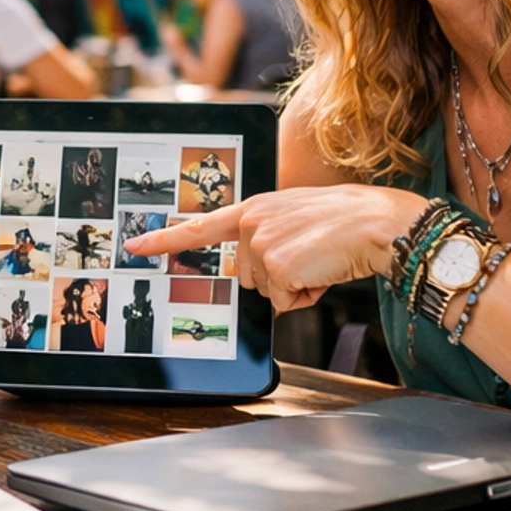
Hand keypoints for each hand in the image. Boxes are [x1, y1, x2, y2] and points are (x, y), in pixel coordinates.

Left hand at [127, 186, 429, 310]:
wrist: (377, 223)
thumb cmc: (344, 221)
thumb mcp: (294, 216)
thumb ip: (266, 232)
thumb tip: (261, 268)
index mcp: (252, 208)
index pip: (198, 227)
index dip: (163, 240)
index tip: (134, 246)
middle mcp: (251, 223)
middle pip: (246, 276)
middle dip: (278, 276)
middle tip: (309, 255)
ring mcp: (262, 246)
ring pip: (267, 291)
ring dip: (294, 286)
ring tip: (319, 260)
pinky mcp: (278, 268)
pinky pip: (286, 302)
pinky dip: (308, 295)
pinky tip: (324, 272)